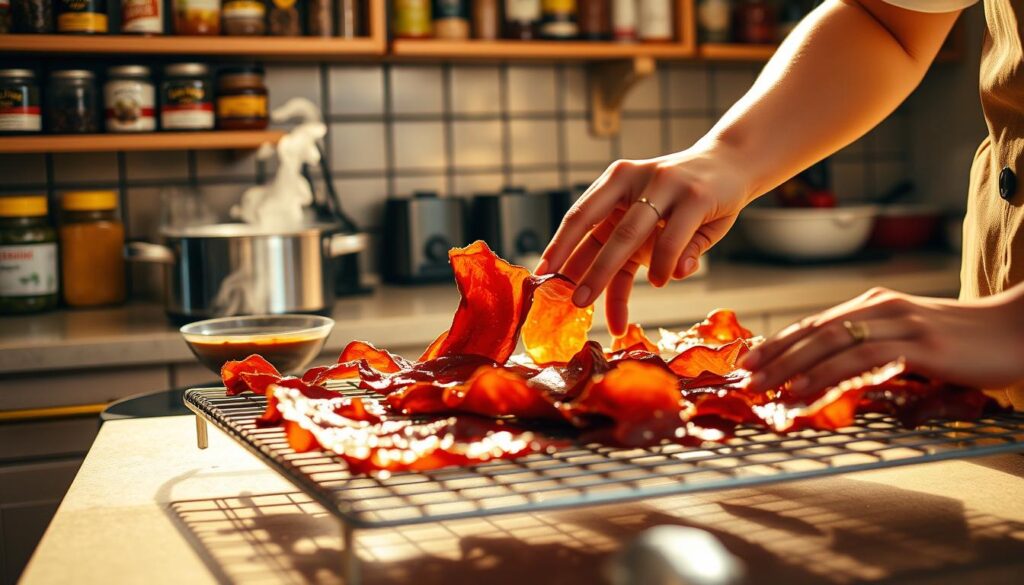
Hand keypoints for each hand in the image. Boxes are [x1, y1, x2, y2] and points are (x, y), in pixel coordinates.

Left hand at [537, 143, 753, 335]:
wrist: (732, 163)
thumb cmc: (683, 200)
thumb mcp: (650, 224)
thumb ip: (629, 258)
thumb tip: (611, 307)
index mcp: (616, 182)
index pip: (579, 216)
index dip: (560, 245)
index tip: (543, 273)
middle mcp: (634, 179)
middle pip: (601, 232)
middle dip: (586, 271)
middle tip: (574, 301)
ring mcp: (664, 186)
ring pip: (630, 237)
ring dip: (613, 274)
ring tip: (610, 311)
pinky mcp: (695, 197)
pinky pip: (672, 241)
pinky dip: (664, 266)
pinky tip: (661, 282)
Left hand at [740, 287, 1023, 396]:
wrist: (1019, 329)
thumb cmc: (966, 341)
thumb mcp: (911, 341)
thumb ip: (875, 352)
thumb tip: (838, 378)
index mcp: (874, 305)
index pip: (815, 324)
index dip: (779, 342)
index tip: (749, 361)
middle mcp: (880, 308)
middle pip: (814, 331)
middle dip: (775, 356)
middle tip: (744, 378)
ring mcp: (900, 324)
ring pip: (831, 343)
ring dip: (791, 367)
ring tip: (764, 388)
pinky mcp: (919, 345)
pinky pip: (862, 360)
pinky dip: (828, 375)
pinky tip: (806, 391)